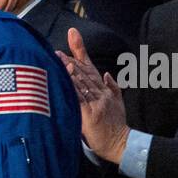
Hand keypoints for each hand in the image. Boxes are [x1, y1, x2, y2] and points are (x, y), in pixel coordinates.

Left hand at [59, 28, 129, 162]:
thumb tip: (106, 73)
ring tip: (57, 60)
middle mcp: (100, 93)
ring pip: (80, 83)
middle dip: (69, 60)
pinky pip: (78, 100)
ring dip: (68, 71)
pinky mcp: (90, 114)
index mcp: (104, 89)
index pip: (90, 66)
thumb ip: (112, 87)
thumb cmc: (116, 125)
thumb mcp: (118, 103)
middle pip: (83, 72)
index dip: (81, 50)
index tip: (72, 35)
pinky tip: (63, 81)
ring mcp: (96, 103)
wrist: (121, 142)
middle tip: (56, 51)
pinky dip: (71, 90)